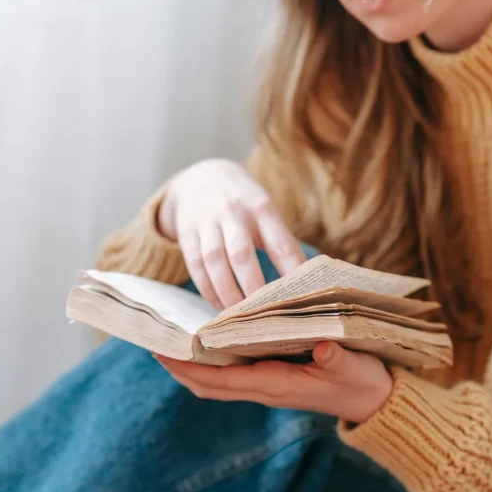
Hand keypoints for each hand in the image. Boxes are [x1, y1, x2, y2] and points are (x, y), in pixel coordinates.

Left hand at [155, 341, 393, 423]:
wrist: (375, 401)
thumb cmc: (363, 380)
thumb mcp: (353, 366)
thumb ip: (336, 357)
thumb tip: (321, 345)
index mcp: (276, 384)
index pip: (221, 380)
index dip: (189, 367)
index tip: (162, 350)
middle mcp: (264, 388)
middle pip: (208, 384)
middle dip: (178, 367)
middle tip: (152, 341)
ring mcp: (266, 386)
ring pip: (216, 381)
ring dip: (190, 366)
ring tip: (169, 340)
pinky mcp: (272, 380)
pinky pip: (231, 375)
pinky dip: (211, 363)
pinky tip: (204, 342)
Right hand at [157, 158, 305, 309]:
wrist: (202, 176)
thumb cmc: (245, 202)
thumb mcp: (265, 209)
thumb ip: (280, 239)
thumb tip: (304, 281)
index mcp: (262, 207)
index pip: (280, 243)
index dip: (291, 271)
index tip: (302, 297)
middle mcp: (234, 212)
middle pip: (242, 254)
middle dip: (253, 287)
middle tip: (264, 314)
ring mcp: (207, 222)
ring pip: (214, 261)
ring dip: (227, 291)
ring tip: (239, 315)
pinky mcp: (187, 232)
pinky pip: (195, 265)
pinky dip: (207, 289)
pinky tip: (218, 305)